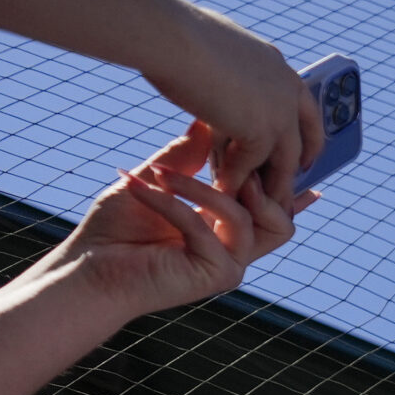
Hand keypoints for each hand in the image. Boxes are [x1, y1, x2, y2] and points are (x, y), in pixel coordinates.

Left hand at [58, 123, 311, 321]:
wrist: (88, 269)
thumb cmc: (116, 229)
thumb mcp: (156, 180)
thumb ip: (186, 157)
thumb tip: (206, 120)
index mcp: (226, 232)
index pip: (271, 213)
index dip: (292, 194)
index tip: (305, 166)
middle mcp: (234, 251)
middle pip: (283, 222)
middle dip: (259, 184)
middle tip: (224, 158)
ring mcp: (229, 265)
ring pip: (244, 218)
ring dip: (201, 189)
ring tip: (162, 173)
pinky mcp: (216, 275)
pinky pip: (206, 227)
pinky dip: (172, 203)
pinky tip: (139, 189)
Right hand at [139, 0, 322, 200]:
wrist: (169, 36)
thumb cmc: (174, 34)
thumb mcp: (213, 52)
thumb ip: (230, 73)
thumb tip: (224, 76)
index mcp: (278, 66)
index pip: (306, 109)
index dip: (307, 136)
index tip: (306, 158)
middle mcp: (287, 88)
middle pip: (302, 141)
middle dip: (292, 171)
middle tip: (283, 195)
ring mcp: (279, 111)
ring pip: (282, 162)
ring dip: (266, 187)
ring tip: (252, 208)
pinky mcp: (261, 131)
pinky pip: (250, 167)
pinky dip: (234, 182)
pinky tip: (220, 194)